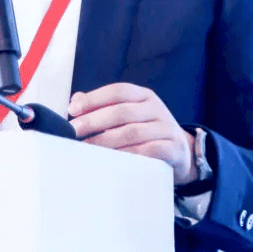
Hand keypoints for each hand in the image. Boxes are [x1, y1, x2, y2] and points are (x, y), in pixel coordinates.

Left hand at [68, 83, 196, 184]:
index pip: (117, 91)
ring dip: (107, 140)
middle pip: (122, 111)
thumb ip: (102, 106)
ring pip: (133, 132)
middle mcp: (156, 108)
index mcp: (143, 96)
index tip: (72, 110)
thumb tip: (75, 102)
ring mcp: (167, 128)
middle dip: (94, 121)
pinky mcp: (174, 149)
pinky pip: (149, 151)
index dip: (93, 99)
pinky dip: (128, 155)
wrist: (181, 152)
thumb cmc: (145, 131)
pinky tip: (113, 160)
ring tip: (88, 148)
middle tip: (74, 131)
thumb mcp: (128, 114)